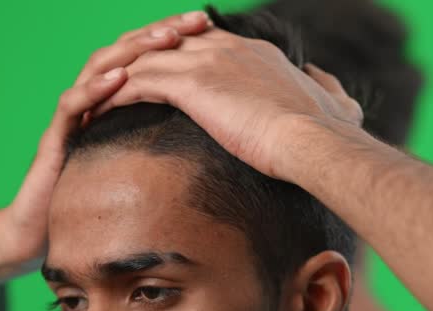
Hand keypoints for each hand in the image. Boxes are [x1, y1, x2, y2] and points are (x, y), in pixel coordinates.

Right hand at [0, 10, 213, 264]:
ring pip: (100, 68)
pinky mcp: (55, 137)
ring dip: (134, 51)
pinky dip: (96, 89)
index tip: (212, 28)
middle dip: (162, 32)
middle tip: (196, 20)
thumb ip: (171, 149)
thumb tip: (220, 144)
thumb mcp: (146, 171)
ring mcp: (74, 115)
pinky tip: (120, 78)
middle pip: (127, 53)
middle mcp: (94, 100)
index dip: (178, 41)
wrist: (43, 235)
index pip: (149, 60)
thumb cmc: (98, 205)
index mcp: (118, 104)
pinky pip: (73, 105)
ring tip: (165, 39)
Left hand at [88, 28, 363, 180]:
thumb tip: (331, 87)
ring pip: (146, 61)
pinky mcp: (190, 85)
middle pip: (167, 44)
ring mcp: (206, 63)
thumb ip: (330, 92)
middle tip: (113, 84)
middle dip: (138, 62)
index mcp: (254, 53)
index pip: (204, 44)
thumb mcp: (337, 105)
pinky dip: (114, 96)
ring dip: (118, 80)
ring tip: (95, 100)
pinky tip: (98, 113)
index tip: (160, 76)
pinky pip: (137, 83)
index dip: (177, 57)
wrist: (317, 142)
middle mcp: (226, 49)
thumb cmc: (329, 136)